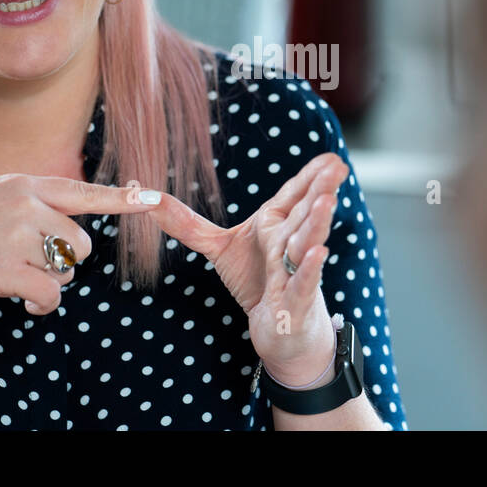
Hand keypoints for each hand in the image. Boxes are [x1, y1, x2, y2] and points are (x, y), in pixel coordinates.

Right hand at [0, 174, 161, 315]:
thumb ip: (26, 204)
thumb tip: (61, 235)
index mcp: (23, 185)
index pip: (82, 192)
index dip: (121, 199)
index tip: (155, 198)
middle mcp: (25, 205)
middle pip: (81, 243)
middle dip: (66, 263)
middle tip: (33, 266)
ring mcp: (15, 236)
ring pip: (66, 270)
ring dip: (52, 283)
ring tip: (20, 280)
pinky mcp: (4, 269)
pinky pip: (49, 293)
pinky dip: (45, 304)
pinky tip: (28, 303)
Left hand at [143, 152, 350, 384]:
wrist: (281, 329)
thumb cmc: (256, 282)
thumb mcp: (220, 249)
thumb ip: (188, 225)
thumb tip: (149, 200)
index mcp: (276, 225)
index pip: (294, 195)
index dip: (309, 176)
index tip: (328, 157)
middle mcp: (289, 243)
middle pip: (305, 213)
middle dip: (321, 190)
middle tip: (337, 167)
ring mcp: (295, 271)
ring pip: (307, 243)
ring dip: (317, 223)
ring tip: (327, 201)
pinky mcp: (296, 301)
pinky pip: (303, 283)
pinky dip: (310, 268)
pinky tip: (318, 252)